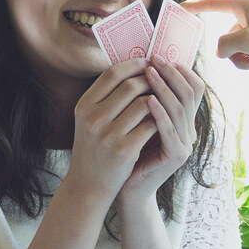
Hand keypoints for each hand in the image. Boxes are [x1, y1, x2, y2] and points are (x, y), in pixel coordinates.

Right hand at [62, 60, 156, 200]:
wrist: (89, 185)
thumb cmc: (94, 149)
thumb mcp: (90, 121)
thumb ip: (105, 98)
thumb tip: (134, 68)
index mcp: (83, 106)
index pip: (112, 74)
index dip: (133, 64)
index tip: (148, 62)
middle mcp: (92, 118)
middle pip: (130, 85)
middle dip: (151, 79)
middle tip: (162, 79)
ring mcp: (107, 134)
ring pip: (144, 103)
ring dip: (159, 99)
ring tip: (165, 99)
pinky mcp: (124, 150)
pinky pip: (150, 125)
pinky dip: (160, 119)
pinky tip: (164, 120)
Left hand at [118, 59, 206, 202]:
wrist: (126, 184)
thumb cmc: (129, 149)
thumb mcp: (139, 118)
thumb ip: (146, 96)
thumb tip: (142, 64)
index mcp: (184, 118)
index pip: (193, 86)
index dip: (178, 70)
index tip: (157, 56)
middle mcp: (190, 129)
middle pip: (190, 93)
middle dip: (171, 74)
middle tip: (154, 59)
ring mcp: (186, 143)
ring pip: (180, 109)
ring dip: (164, 88)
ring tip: (149, 73)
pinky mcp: (177, 155)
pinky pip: (170, 130)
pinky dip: (160, 113)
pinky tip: (147, 100)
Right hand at [183, 0, 248, 71]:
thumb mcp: (247, 41)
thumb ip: (224, 44)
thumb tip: (221, 50)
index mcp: (246, 2)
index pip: (214, 2)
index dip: (195, 6)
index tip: (180, 8)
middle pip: (226, 34)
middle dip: (234, 52)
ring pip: (237, 46)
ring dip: (245, 59)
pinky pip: (248, 50)